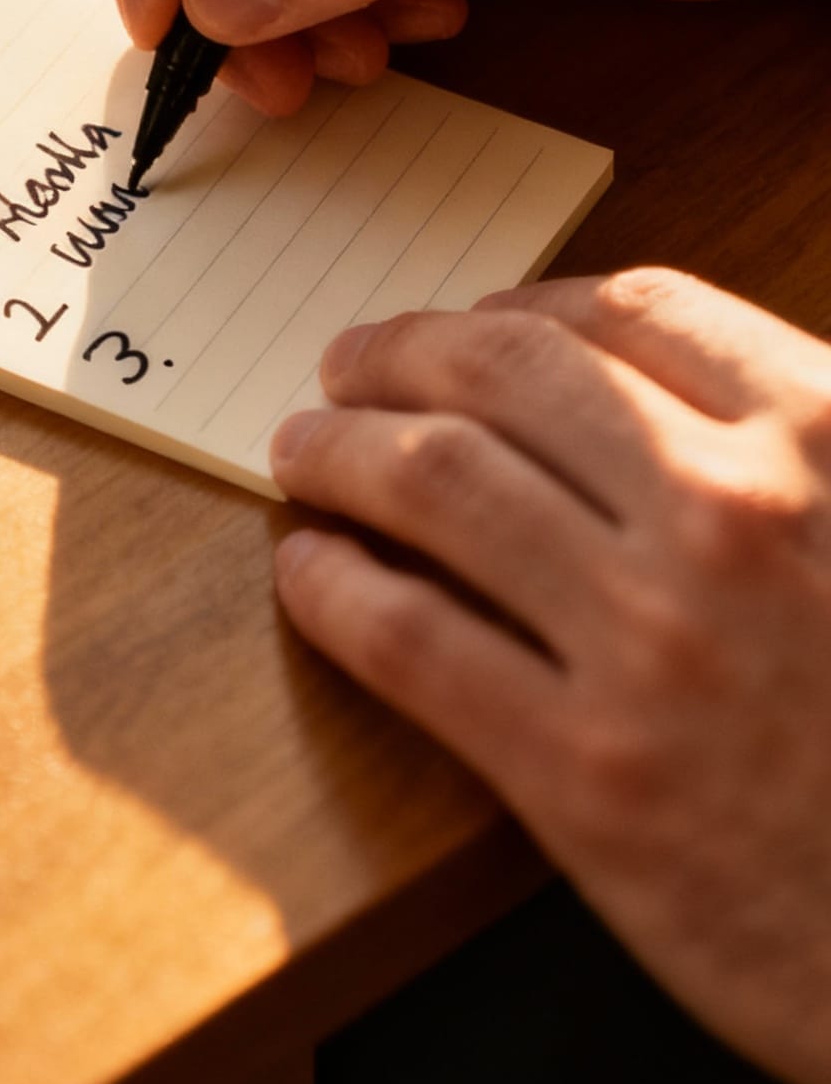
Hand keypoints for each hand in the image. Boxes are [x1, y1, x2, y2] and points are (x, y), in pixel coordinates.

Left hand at [270, 268, 830, 1083]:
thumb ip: (801, 462)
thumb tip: (661, 405)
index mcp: (828, 439)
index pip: (632, 314)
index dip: (525, 306)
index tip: (473, 322)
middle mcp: (733, 515)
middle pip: (507, 375)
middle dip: (403, 356)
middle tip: (347, 368)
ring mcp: (653, 643)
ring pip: (438, 485)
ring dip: (343, 451)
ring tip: (304, 452)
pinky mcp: (589, 778)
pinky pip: (413, 641)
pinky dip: (337, 590)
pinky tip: (311, 575)